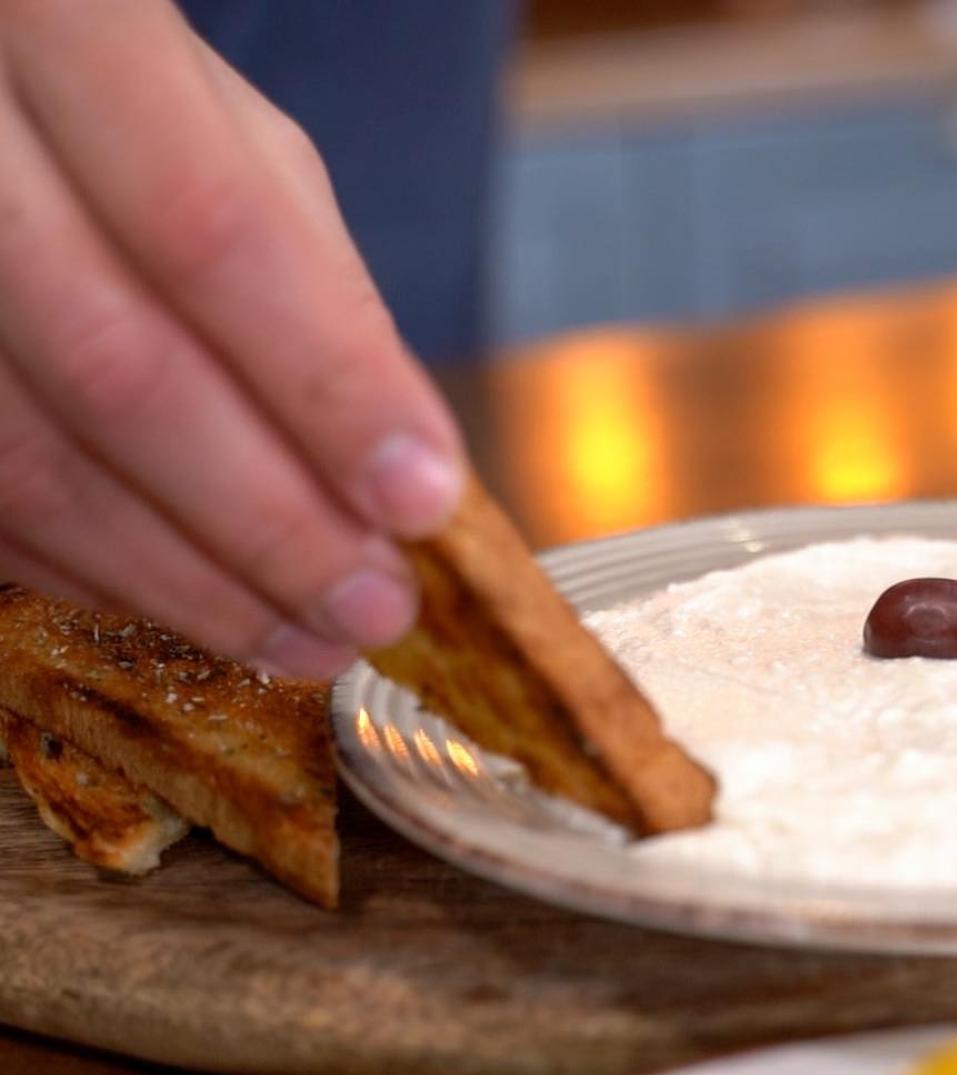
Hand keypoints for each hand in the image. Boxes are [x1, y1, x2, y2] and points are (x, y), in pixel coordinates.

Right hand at [0, 0, 463, 676]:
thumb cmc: (123, 103)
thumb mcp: (233, 138)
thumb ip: (315, 282)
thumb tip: (405, 466)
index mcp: (65, 30)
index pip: (214, 233)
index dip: (327, 385)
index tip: (421, 500)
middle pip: (116, 368)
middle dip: (268, 520)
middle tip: (374, 607)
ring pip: (29, 457)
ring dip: (185, 577)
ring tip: (305, 636)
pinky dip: (90, 569)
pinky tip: (188, 603)